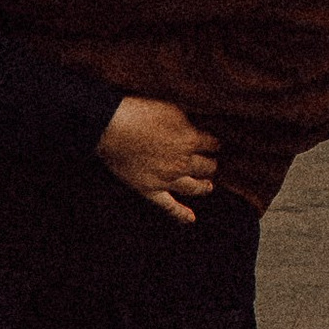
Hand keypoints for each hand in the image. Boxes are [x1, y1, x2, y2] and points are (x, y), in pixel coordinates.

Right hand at [97, 95, 217, 221]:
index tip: (214, 144)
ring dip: (203, 186)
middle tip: (212, 164)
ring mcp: (168, 179)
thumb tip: (194, 132)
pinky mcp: (151, 189)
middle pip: (205, 166)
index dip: (213, 143)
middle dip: (210, 164)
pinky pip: (169, 206)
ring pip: (193, 187)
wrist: (114, 128)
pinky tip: (190, 218)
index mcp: (190, 140)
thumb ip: (186, 124)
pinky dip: (181, 213)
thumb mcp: (172, 110)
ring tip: (208, 186)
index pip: (210, 144)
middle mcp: (183, 162)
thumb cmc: (140, 114)